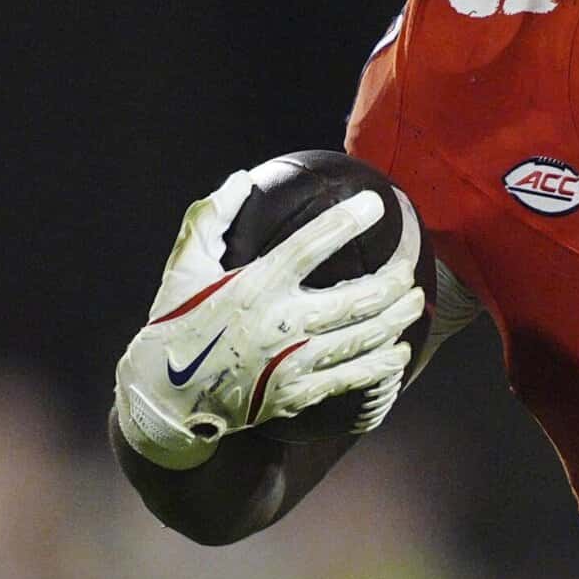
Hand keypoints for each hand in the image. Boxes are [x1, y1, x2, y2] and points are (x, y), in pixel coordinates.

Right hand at [114, 169, 425, 469]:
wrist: (163, 400)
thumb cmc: (175, 323)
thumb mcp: (183, 267)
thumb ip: (212, 218)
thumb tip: (243, 179)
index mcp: (254, 286)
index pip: (310, 246)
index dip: (346, 221)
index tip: (376, 204)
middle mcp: (279, 324)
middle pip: (355, 298)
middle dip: (392, 281)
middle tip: (409, 269)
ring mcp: (291, 363)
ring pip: (361, 338)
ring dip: (396, 319)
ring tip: (415, 303)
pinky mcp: (295, 395)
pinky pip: (349, 378)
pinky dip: (380, 365)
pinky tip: (398, 353)